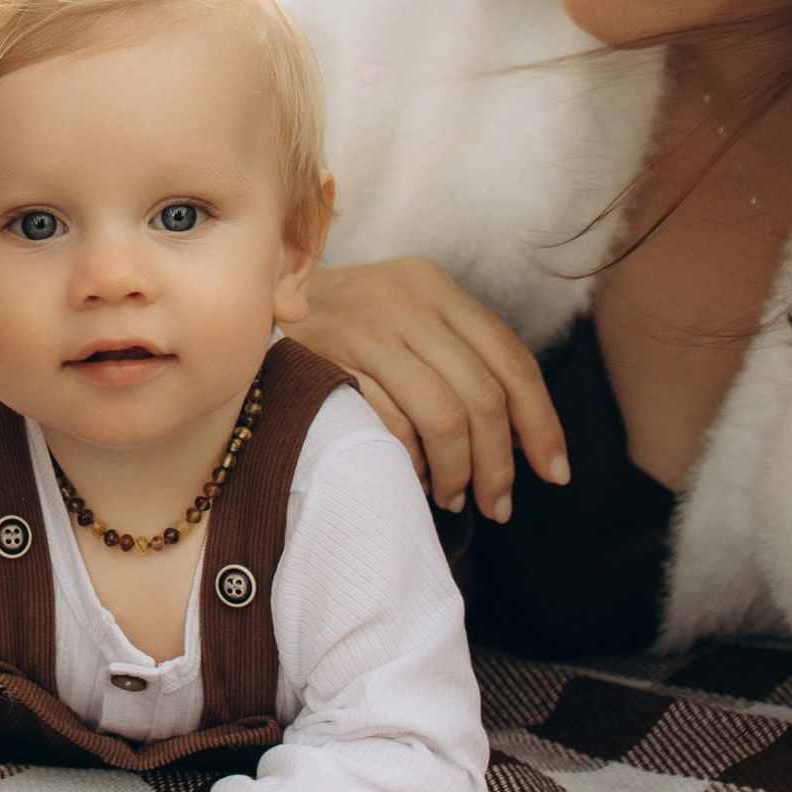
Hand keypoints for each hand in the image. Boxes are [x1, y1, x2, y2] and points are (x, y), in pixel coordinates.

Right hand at [299, 258, 565, 518]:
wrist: (239, 301)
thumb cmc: (335, 329)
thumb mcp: (401, 320)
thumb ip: (454, 357)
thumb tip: (522, 434)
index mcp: (433, 286)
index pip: (511, 358)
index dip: (542, 421)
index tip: (553, 471)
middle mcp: (405, 295)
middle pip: (483, 394)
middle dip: (499, 461)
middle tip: (497, 504)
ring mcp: (364, 323)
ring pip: (444, 414)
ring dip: (456, 470)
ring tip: (452, 497)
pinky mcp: (328, 355)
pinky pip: (390, 423)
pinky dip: (409, 460)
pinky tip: (411, 478)